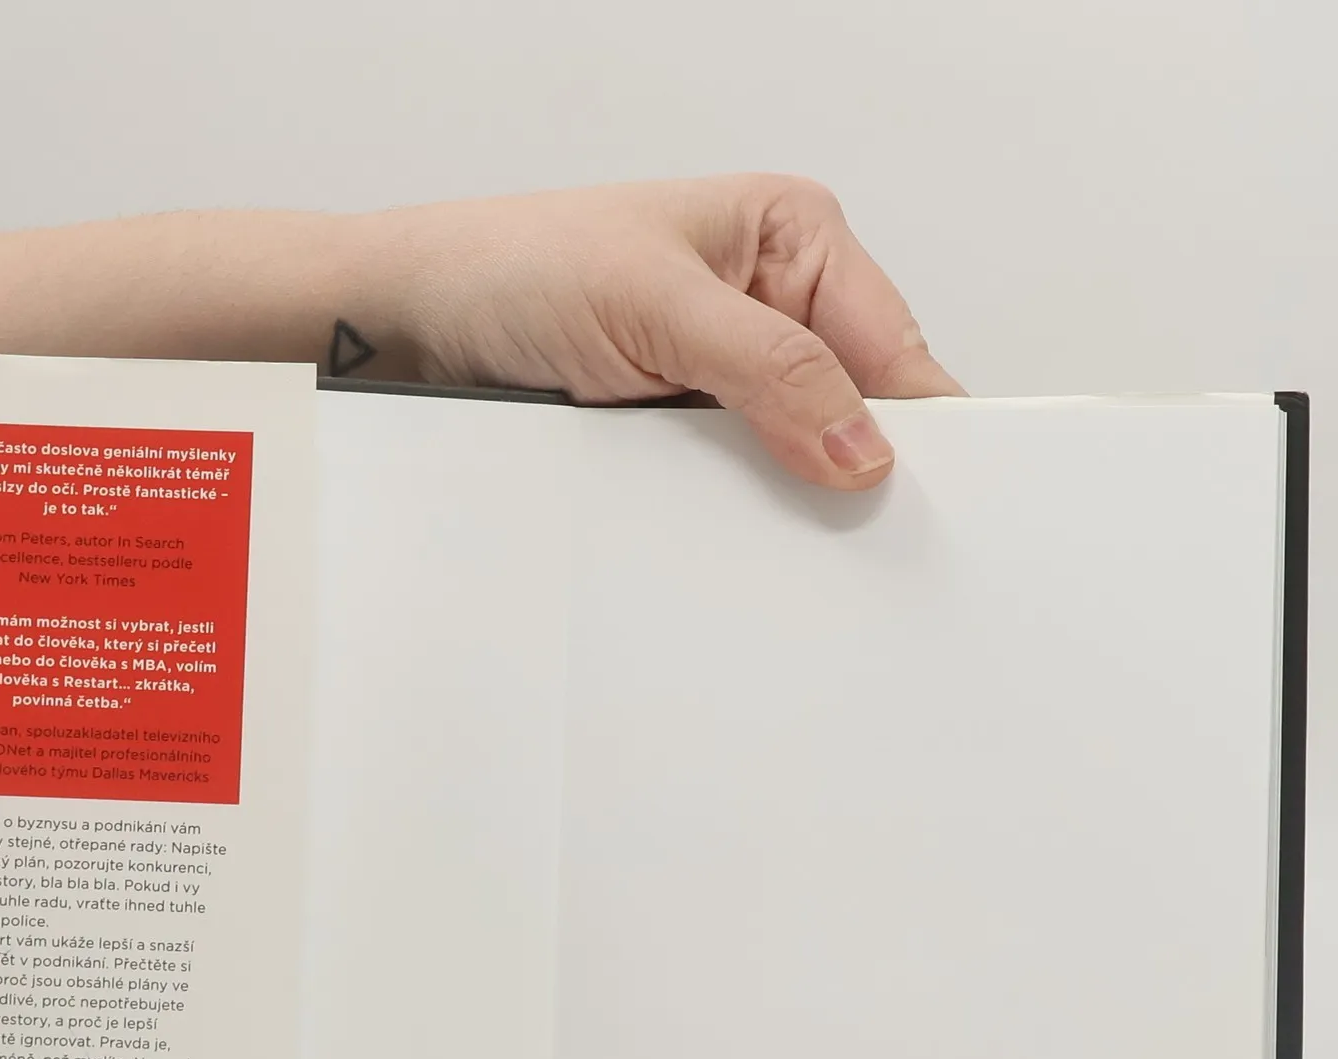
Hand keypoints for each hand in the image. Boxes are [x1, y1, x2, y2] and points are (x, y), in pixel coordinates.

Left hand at [369, 174, 963, 489]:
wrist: (414, 324)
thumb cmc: (515, 269)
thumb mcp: (657, 307)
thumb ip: (771, 371)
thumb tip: (861, 444)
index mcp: (792, 238)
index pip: (893, 345)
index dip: (916, 426)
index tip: (922, 500)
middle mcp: (771, 304)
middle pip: (856, 410)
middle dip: (852, 470)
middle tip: (858, 539)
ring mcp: (729, 375)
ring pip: (800, 458)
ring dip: (790, 500)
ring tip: (791, 542)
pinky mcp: (686, 430)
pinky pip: (740, 486)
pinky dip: (740, 515)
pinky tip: (738, 541)